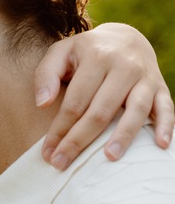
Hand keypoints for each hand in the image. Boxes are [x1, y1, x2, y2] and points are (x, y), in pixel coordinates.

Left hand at [35, 23, 173, 169]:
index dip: (60, 129)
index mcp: (97, 57)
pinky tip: (161, 145)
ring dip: (123, 135)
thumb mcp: (62, 52)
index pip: (75, 101)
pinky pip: (167, 108)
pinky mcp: (161, 87)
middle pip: (101, 110)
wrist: (126, 38)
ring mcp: (145, 77)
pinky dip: (166, 126)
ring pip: (135, 110)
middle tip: (62, 164)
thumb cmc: (86, 52)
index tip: (47, 152)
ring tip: (109, 158)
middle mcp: (124, 66)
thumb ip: (46, 74)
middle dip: (79, 140)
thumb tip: (42, 104)